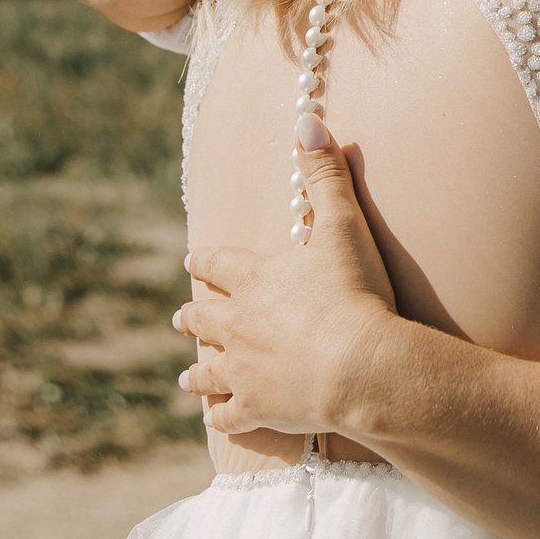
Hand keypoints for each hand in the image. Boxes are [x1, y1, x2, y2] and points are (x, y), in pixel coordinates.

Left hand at [174, 115, 402, 437]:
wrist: (359, 367)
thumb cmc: (354, 295)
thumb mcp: (343, 227)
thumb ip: (324, 176)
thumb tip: (306, 120)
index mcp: (254, 280)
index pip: (218, 265)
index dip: (205, 262)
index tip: (192, 261)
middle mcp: (237, 324)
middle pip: (204, 318)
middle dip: (193, 316)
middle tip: (180, 317)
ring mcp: (242, 370)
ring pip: (206, 370)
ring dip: (196, 369)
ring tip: (187, 374)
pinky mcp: (256, 408)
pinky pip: (226, 415)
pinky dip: (219, 415)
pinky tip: (214, 418)